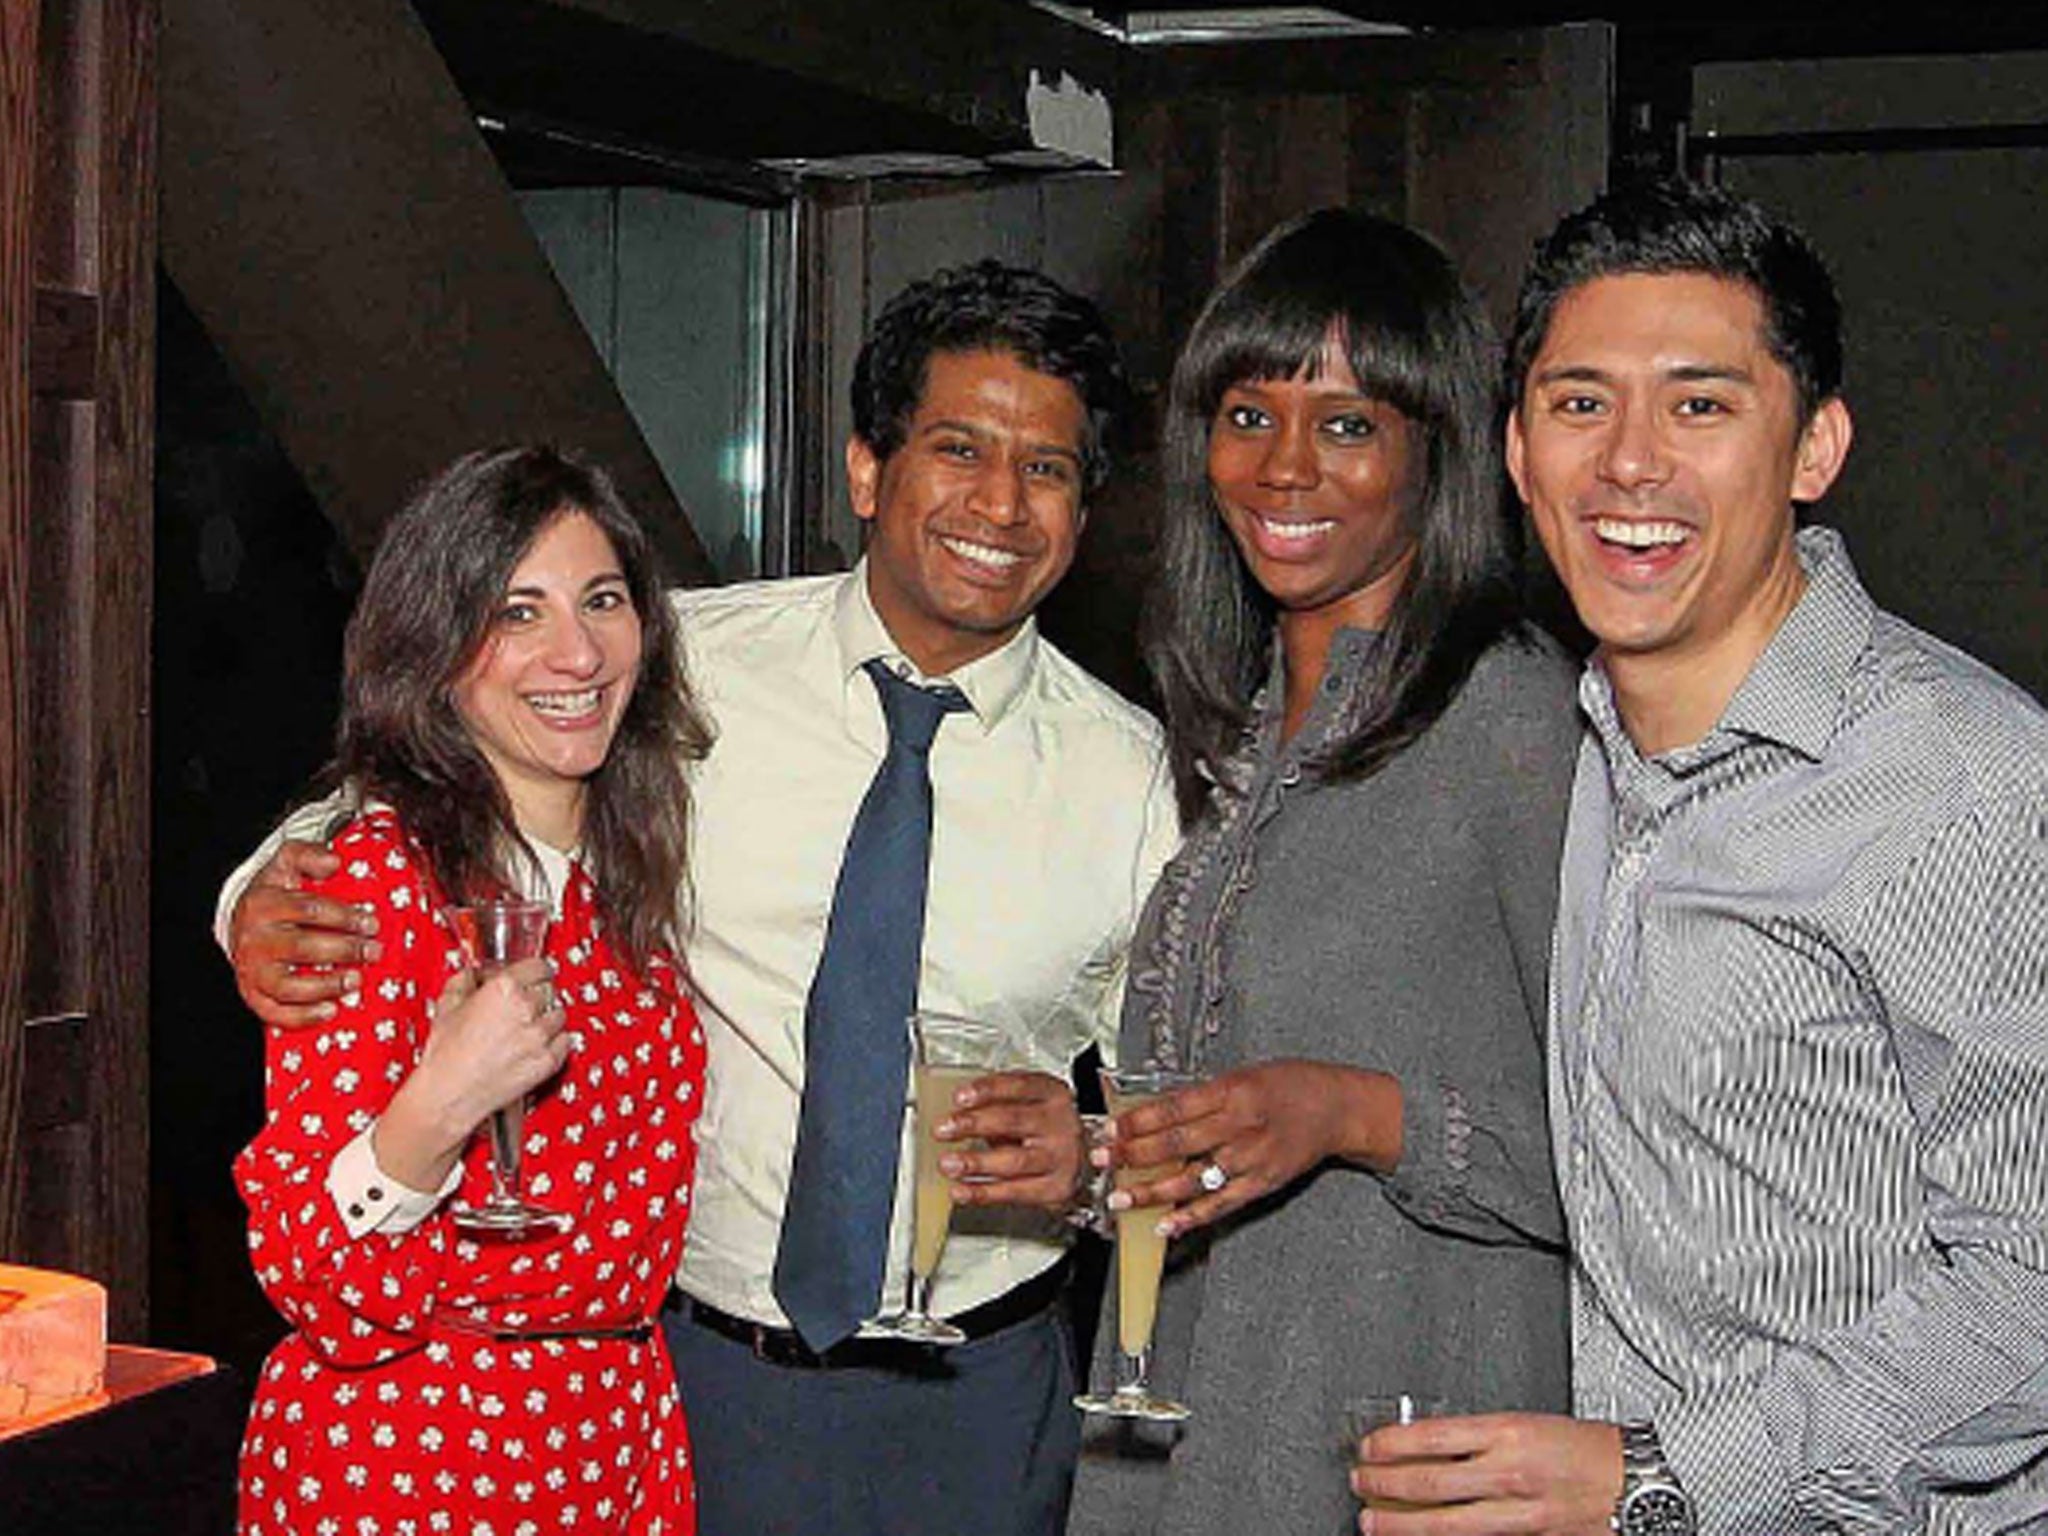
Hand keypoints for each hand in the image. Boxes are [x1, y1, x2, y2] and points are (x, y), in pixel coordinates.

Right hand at [229, 840, 380, 1027]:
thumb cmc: (275, 890)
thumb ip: (308, 854)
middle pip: (301, 948)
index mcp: (264, 904)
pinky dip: (301, 1016)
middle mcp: (254, 939)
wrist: (242, 917)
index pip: (308, 910)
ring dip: (324, 986)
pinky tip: (330, 1011)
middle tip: (374, 951)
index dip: (343, 917)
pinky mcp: (252, 993)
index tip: (372, 923)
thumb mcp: (286, 861)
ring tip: (355, 981)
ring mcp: (251, 969)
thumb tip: (334, 863)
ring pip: (286, 985)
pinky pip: (273, 1012)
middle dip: (343, 950)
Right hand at [375, 958, 569, 1188]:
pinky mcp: (549, 1061)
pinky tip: (537, 1044)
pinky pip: (565, 1041)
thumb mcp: (446, 1008)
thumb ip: (463, 982)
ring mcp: (540, 1036)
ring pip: (559, 1014)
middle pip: (549, 989)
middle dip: (537, 994)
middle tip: (524, 1004)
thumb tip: (471, 975)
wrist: (448, 1095)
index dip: (533, 971)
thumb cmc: (445, 1057)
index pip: (538, 966)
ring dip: (547, 1017)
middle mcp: (526, 1009)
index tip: (532, 975)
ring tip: (527, 1027)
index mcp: (503, 989)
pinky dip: (555, 1041)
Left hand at [933, 1071, 1084, 1211]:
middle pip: (1014, 1121)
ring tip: (948, 1163)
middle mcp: (1061, 1124)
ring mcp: (1060, 1158)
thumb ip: (998, 1104)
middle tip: (944, 1129)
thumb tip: (955, 1114)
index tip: (960, 1097)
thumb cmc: (1049, 1128)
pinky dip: (983, 1193)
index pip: (1020, 1086)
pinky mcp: (1056, 1189)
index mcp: (1053, 1094)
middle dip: (974, 1124)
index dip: (987, 1090)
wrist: (1088, 1161)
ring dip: (976, 1163)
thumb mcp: (1031, 1104)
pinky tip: (961, 1190)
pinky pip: (1015, 1192)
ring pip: (1015, 1160)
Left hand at [1098, 1059, 1400, 1235]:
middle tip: (1099, 1162)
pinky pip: (1221, 1204)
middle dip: (1132, 1154)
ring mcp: (1251, 1158)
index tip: (1109, 1130)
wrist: (1336, 1108)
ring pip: (1192, 1180)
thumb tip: (1153, 1113)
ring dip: (1152, 1192)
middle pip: (1176, 1144)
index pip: (1173, 1108)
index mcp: (1232, 1091)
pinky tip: (1166, 1225)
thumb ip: (1202, 1097)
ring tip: (1120, 1198)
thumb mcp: (1241, 1076)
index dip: (1136, 1122)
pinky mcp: (1261, 1184)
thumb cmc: (1287, 1085)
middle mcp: (1240, 1125)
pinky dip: (1192, 1217)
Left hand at [1349, 1413, 1621, 1534]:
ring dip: (1402, 1524)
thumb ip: (1477, 1436)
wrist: (1634, 1480)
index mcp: (1507, 1432)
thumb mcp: (1524, 1422)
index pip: (1432, 1437)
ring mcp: (1521, 1513)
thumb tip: (1425, 1444)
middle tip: (1360, 1483)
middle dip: (1385, 1485)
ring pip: (1446, 1524)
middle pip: (1430, 1483)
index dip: (1391, 1444)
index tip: (1368, 1447)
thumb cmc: (1582, 1446)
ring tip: (1372, 1521)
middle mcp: (1510, 1472)